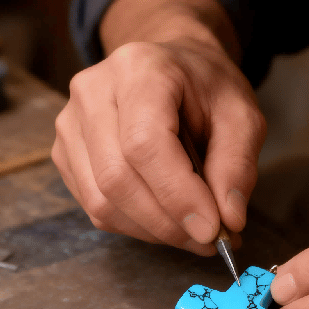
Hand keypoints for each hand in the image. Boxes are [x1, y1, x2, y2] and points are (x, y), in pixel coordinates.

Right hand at [52, 37, 264, 254]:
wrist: (172, 69)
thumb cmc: (206, 89)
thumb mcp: (242, 116)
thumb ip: (237, 166)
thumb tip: (228, 221)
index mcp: (139, 70)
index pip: (143, 144)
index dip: (176, 195)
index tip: (212, 229)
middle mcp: (93, 93)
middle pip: (116, 178)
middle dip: (167, 223)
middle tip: (209, 240)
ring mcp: (71, 124)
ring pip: (102, 202)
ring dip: (152, 230)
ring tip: (192, 231)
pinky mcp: (65, 154)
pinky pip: (95, 209)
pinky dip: (135, 225)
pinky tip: (166, 218)